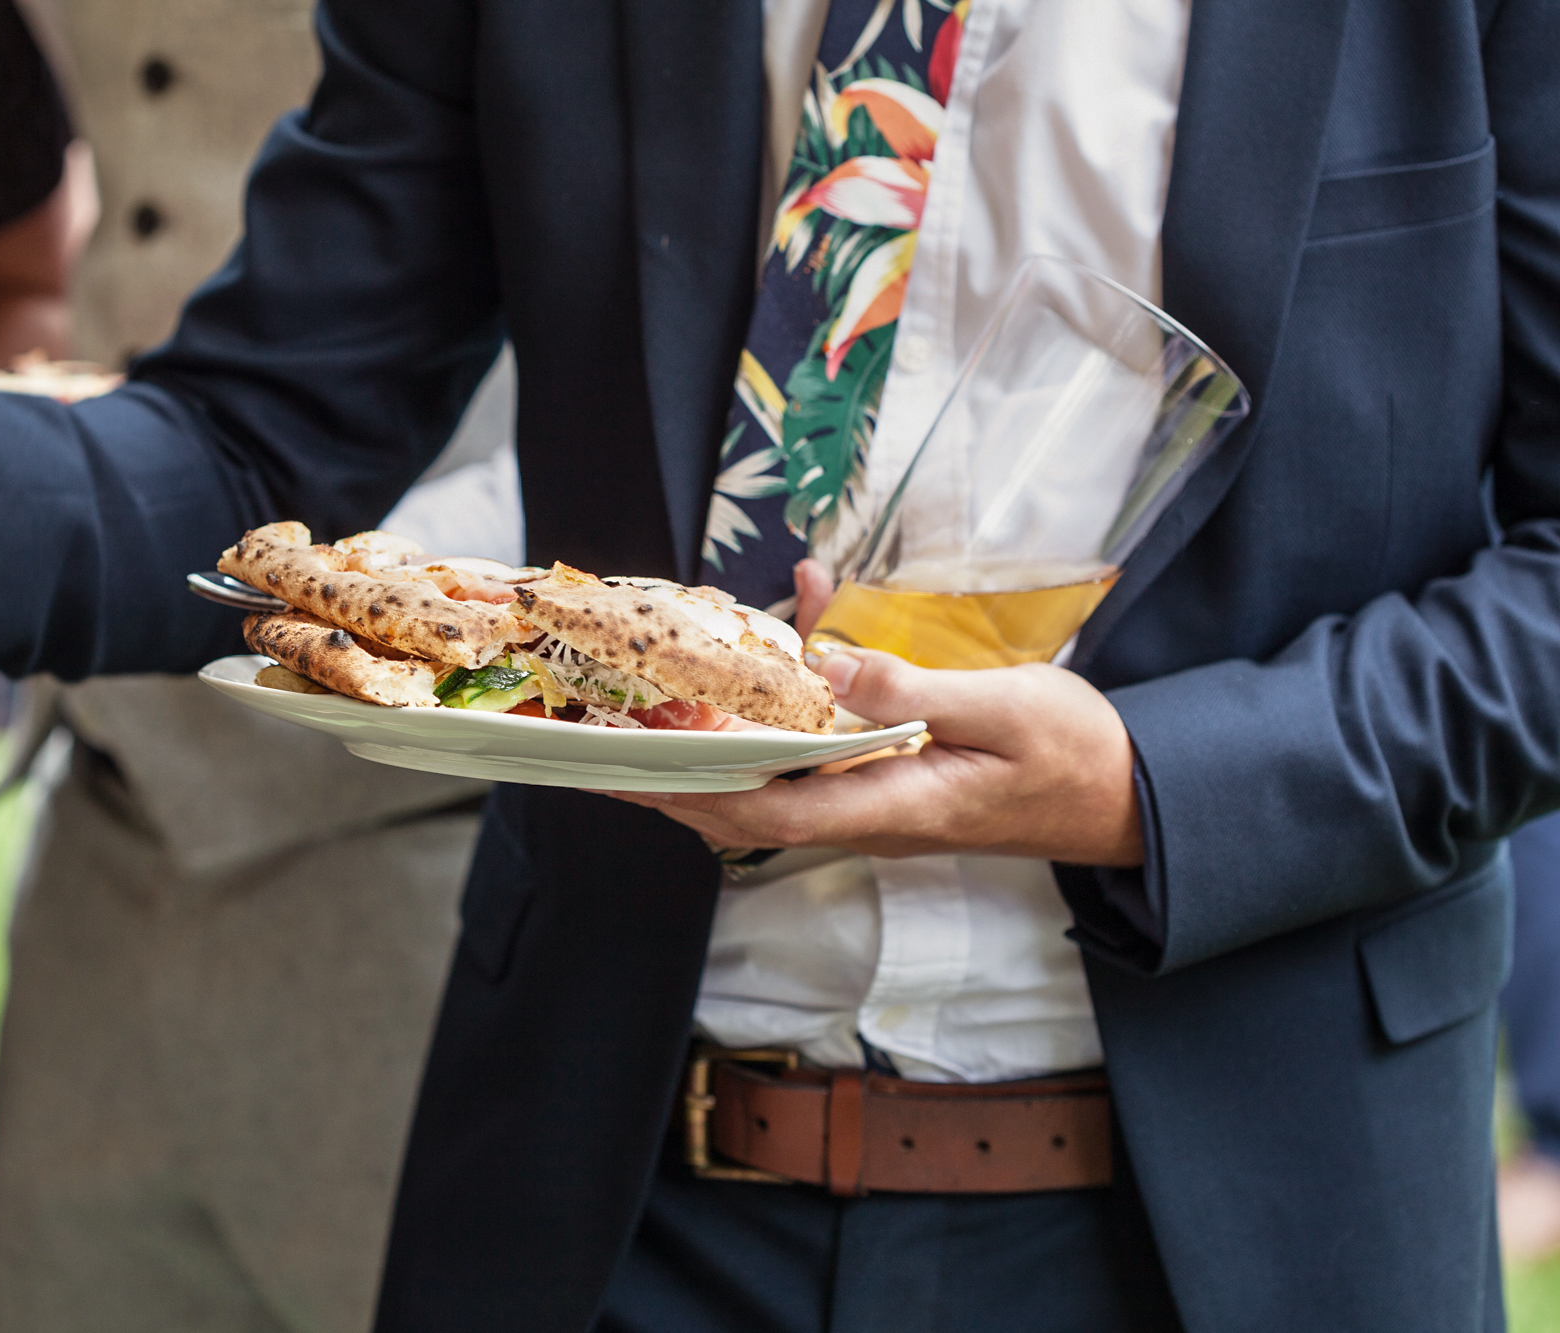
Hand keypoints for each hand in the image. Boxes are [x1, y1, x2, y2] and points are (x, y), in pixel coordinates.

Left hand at [600, 561, 1142, 865]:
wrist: (1130, 797)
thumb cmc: (1075, 756)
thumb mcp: (1002, 708)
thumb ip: (908, 692)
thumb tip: (819, 669)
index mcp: (891, 806)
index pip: (763, 808)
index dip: (686, 788)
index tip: (623, 767)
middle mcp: (868, 815)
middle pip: (746, 800)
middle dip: (674, 766)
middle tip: (603, 732)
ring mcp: (874, 802)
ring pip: (773, 773)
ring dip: (721, 727)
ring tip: (659, 689)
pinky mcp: (886, 781)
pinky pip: (816, 749)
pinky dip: (787, 700)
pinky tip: (795, 629)